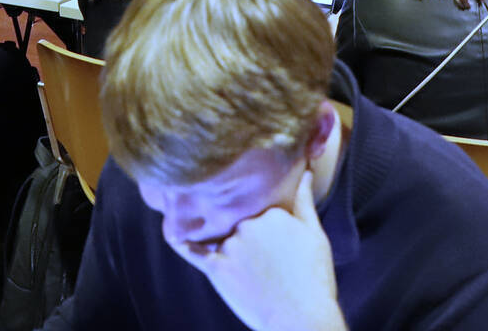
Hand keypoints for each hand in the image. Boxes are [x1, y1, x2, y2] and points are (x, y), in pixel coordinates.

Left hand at [168, 171, 343, 330]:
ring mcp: (231, 246)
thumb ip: (304, 201)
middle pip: (237, 220)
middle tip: (262, 259)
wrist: (301, 320)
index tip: (272, 239)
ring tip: (243, 266)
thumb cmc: (313, 279)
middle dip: (244, 233)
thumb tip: (304, 172)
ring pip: (219, 235)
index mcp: (272, 212)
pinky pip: (191, 250)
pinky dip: (180, 240)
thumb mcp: (315, 235)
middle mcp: (248, 224)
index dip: (263, 223)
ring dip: (222, 241)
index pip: (257, 207)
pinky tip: (172, 232)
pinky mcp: (217, 268)